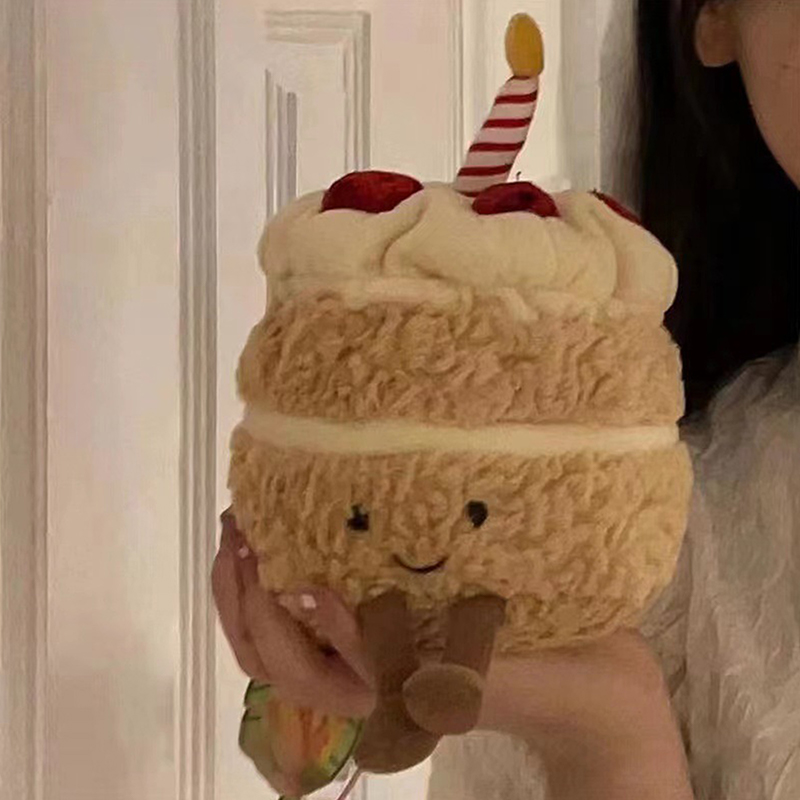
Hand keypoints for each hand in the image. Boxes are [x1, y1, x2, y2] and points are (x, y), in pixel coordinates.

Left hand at [212, 511, 691, 798]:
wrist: (590, 685)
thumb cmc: (541, 670)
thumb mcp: (468, 658)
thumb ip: (388, 642)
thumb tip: (303, 593)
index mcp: (377, 693)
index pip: (290, 664)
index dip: (261, 608)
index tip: (259, 542)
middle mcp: (365, 683)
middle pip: (269, 654)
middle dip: (240, 591)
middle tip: (238, 520)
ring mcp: (374, 659)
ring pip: (282, 639)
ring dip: (253, 585)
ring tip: (246, 523)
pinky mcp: (388, 631)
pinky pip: (313, 615)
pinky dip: (287, 579)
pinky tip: (291, 534)